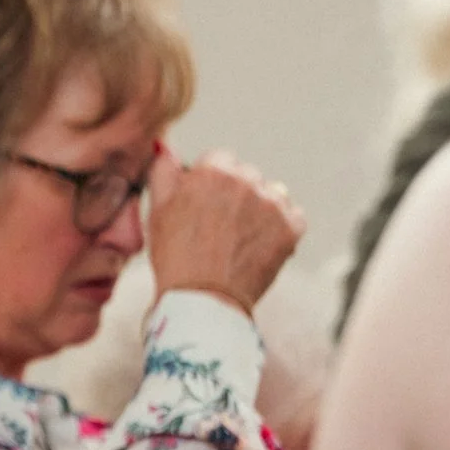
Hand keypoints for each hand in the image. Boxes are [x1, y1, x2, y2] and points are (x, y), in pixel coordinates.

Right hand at [143, 147, 303, 314]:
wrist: (203, 301)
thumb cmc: (175, 257)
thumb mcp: (157, 209)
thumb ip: (163, 170)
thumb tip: (166, 148)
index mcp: (214, 171)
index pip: (219, 161)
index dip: (208, 185)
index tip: (203, 207)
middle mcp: (247, 180)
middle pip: (246, 175)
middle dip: (235, 194)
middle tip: (219, 227)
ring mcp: (272, 204)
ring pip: (270, 193)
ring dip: (259, 208)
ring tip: (239, 239)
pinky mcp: (291, 227)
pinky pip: (291, 215)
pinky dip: (280, 228)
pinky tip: (259, 245)